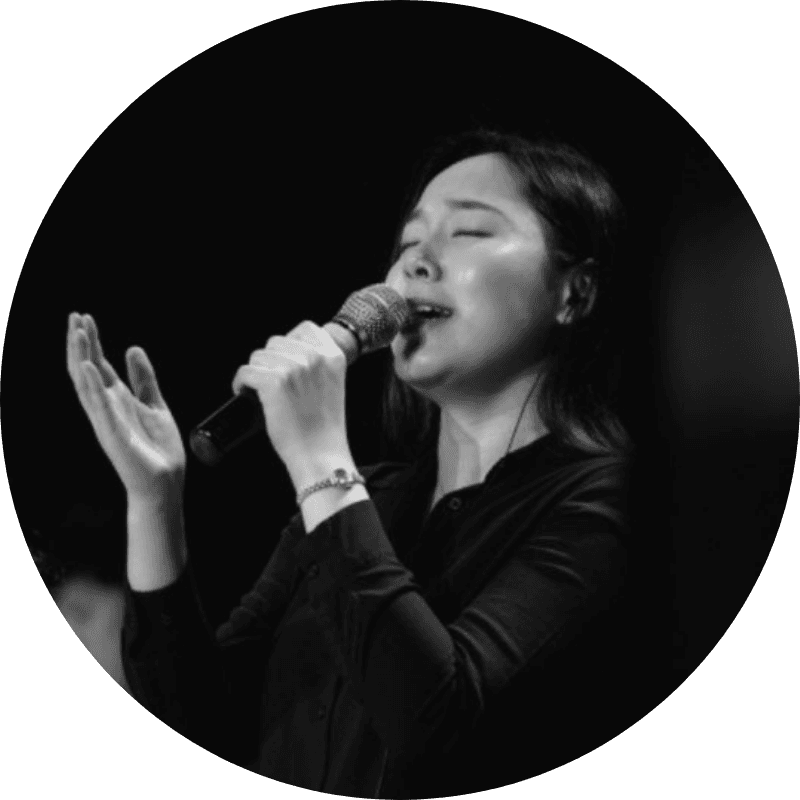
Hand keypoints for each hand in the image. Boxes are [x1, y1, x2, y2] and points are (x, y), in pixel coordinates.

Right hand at [66, 313, 185, 504]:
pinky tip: (89, 366)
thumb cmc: (159, 449)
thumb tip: (133, 348)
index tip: (85, 318)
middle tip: (75, 316)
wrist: (165, 482)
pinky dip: (94, 386)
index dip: (92, 341)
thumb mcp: (155, 405)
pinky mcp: (113, 435)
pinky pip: (101, 407)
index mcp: (117, 400)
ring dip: (81, 357)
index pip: (100, 365)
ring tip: (77, 333)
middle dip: (81, 343)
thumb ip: (145, 379)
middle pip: (88, 369)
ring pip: (87, 384)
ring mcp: (107, 421)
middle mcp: (107, 408)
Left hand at [232, 321, 351, 483]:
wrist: (320, 454)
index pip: (305, 328)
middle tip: (272, 381)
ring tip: (259, 389)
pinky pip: (245, 372)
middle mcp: (314, 357)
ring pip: (258, 356)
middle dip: (270, 360)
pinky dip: (240, 383)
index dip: (290, 342)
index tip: (284, 359)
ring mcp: (293, 367)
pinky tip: (246, 393)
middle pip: (276, 341)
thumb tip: (289, 352)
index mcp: (332, 356)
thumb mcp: (333, 385)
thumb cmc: (324, 427)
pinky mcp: (273, 382)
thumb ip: (318, 364)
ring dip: (255, 372)